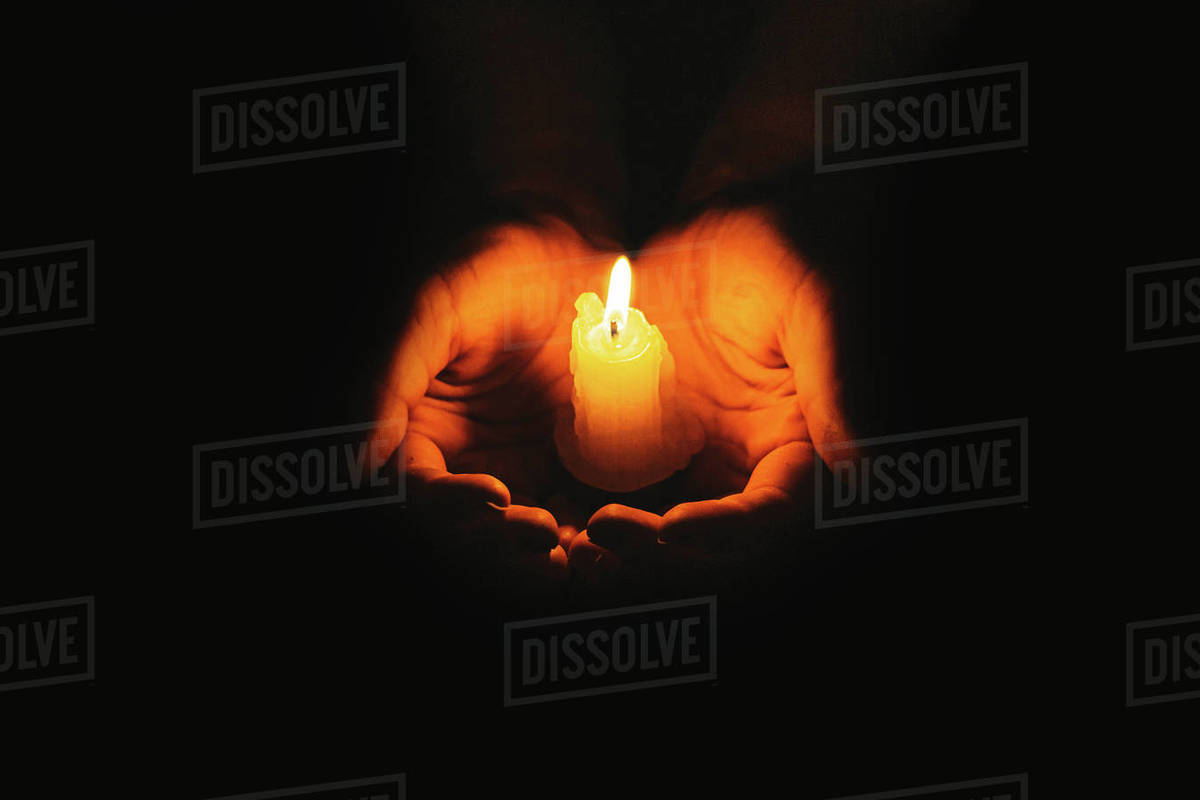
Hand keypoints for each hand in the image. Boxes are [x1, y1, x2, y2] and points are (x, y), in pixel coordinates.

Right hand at [377, 216, 618, 588]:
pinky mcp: (570, 471)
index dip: (448, 502)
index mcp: (419, 424)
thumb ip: (393, 374)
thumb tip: (360, 457)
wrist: (582, 254)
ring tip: (572, 555)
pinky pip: (568, 516)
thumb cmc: (500, 266)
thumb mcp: (438, 307)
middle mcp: (463, 456)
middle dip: (498, 540)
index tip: (496, 494)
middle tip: (543, 535)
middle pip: (465, 525)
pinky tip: (601, 541)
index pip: (417, 485)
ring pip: (514, 535)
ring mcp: (518, 467)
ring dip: (537, 554)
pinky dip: (580, 536)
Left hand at [571, 207, 855, 575]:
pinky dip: (587, 502)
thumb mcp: (812, 304)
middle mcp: (743, 460)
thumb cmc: (790, 249)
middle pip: (706, 535)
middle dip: (658, 549)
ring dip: (621, 540)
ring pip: (656, 521)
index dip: (725, 530)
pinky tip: (554, 508)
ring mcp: (690, 451)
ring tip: (575, 540)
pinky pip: (614, 481)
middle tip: (604, 535)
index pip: (768, 510)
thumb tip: (859, 466)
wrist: (728, 222)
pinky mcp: (642, 434)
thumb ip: (833, 382)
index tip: (673, 528)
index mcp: (793, 443)